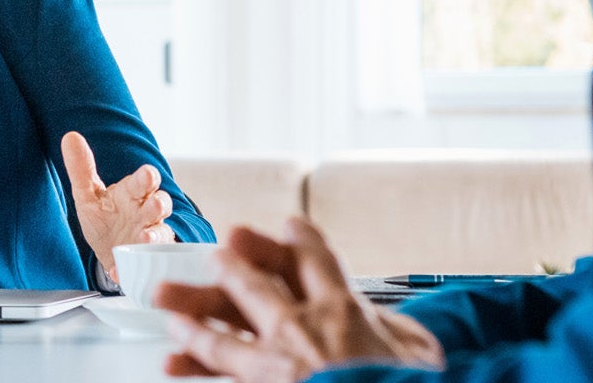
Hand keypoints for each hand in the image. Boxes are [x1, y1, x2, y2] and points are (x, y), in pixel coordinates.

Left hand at [60, 131, 173, 281]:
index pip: (145, 180)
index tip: (146, 176)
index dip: (147, 177)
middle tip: (155, 206)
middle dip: (159, 204)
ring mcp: (150, 237)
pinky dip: (132, 269)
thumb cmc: (106, 217)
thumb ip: (81, 168)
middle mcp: (147, 214)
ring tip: (144, 238)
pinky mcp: (146, 261)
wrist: (108, 251)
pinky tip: (119, 272)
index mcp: (133, 194)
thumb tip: (69, 136)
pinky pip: (146, 265)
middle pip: (161, 204)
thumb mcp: (88, 195)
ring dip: (154, 236)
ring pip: (161, 234)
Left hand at [155, 219, 444, 380]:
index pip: (316, 261)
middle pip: (253, 287)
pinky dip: (194, 367)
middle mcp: (300, 329)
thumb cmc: (408, 382)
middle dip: (232, 268)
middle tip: (216, 255)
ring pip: (224, 333)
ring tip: (173, 311)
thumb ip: (402, 332)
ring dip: (195, 319)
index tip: (291, 225)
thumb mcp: (419, 352)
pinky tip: (172, 362)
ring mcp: (275, 363)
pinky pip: (221, 375)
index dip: (301, 240)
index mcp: (343, 311)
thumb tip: (393, 327)